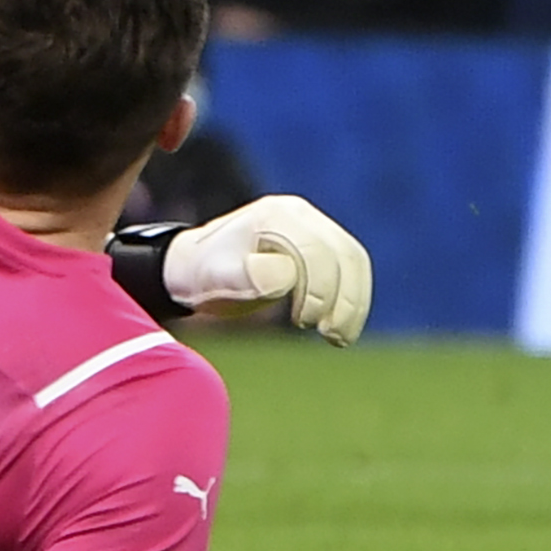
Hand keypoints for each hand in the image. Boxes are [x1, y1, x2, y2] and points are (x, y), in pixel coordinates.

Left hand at [162, 194, 371, 341]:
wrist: (196, 267)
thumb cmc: (204, 274)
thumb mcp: (215, 278)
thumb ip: (246, 276)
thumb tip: (285, 276)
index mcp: (273, 215)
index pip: (315, 250)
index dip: (319, 290)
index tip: (303, 323)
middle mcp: (298, 213)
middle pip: (342, 254)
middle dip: (342, 299)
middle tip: (328, 335)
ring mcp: (313, 224)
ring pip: (353, 262)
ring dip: (354, 302)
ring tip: (337, 338)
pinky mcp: (323, 242)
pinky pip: (352, 268)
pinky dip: (354, 298)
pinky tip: (342, 326)